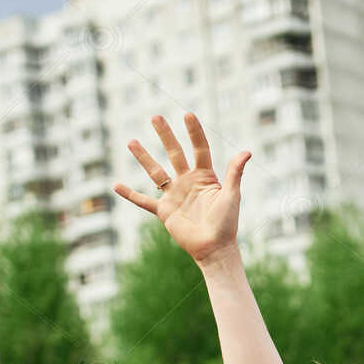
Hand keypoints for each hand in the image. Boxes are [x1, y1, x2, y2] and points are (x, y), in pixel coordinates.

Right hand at [115, 113, 250, 264]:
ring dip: (144, 157)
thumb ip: (234, 173)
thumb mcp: (232, 195)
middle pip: (175, 153)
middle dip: (165, 135)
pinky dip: (130, 194)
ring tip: (131, 141)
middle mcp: (188, 181)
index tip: (187, 115)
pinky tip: (116, 185)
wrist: (214, 248)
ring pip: (156, 172)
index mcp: (205, 176)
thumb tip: (247, 151)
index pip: (199, 148)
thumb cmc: (226, 223)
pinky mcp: (164, 211)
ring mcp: (174, 195)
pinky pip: (143, 201)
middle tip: (155, 117)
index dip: (194, 132)